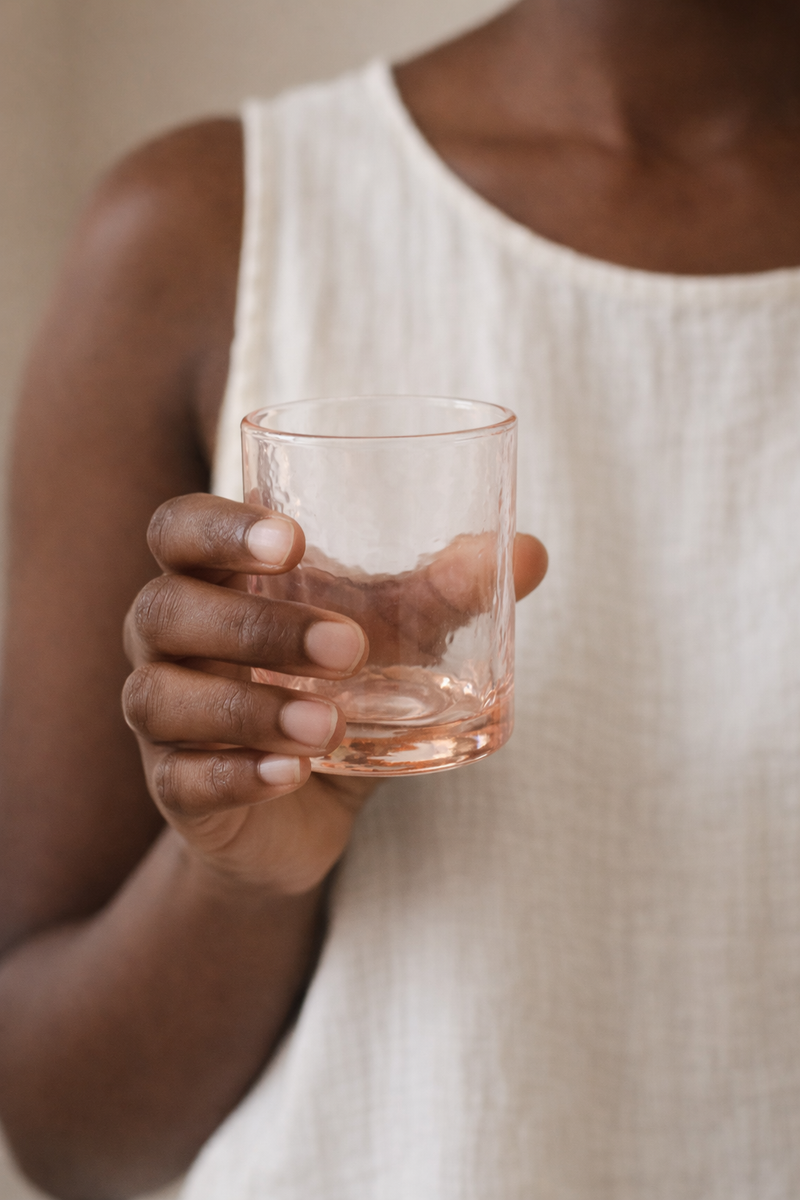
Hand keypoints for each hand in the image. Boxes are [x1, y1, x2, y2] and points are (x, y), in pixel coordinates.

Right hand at [123, 495, 546, 895]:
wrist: (308, 808)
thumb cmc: (339, 689)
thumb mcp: (396, 639)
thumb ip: (448, 593)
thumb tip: (531, 552)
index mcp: (216, 581)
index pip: (179, 530)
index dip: (220, 528)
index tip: (293, 540)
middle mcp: (171, 641)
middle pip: (167, 609)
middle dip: (254, 625)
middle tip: (349, 647)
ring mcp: (166, 717)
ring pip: (162, 697)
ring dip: (250, 710)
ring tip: (329, 725)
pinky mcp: (177, 789)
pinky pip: (183, 779)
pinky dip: (238, 775)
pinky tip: (292, 776)